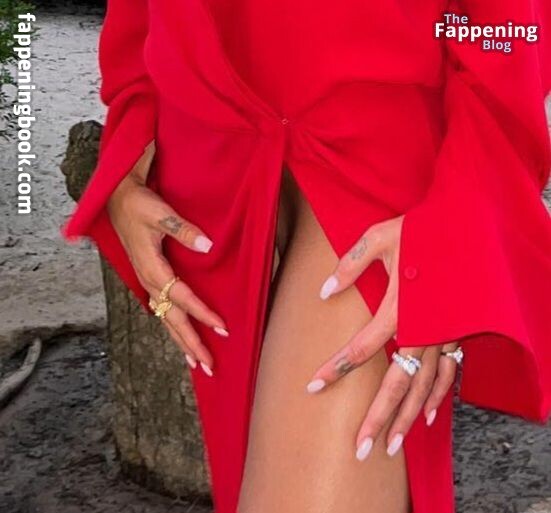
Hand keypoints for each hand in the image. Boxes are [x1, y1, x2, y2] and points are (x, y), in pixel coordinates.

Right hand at [107, 140, 228, 376]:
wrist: (118, 199)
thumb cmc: (139, 205)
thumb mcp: (160, 214)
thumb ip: (183, 230)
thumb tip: (207, 245)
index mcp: (153, 269)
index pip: (183, 298)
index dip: (202, 313)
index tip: (222, 328)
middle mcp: (150, 281)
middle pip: (173, 320)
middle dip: (191, 343)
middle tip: (209, 366)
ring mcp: (148, 282)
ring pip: (167, 319)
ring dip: (182, 342)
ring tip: (197, 363)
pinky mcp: (150, 279)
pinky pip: (163, 310)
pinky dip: (174, 328)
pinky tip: (182, 337)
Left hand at [306, 215, 457, 458]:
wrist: (465, 224)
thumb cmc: (420, 230)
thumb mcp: (379, 238)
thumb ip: (350, 266)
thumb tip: (324, 293)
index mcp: (400, 308)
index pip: (361, 349)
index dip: (334, 369)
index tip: (312, 386)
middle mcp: (423, 330)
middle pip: (396, 384)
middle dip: (377, 418)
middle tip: (360, 448)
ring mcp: (443, 336)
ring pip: (424, 388)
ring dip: (406, 418)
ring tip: (391, 446)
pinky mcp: (456, 335)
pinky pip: (448, 375)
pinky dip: (436, 397)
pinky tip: (425, 417)